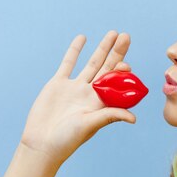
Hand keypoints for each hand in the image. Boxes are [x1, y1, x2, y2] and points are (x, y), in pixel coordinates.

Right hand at [20, 30, 135, 165]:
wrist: (42, 142)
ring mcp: (75, 87)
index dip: (123, 72)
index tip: (128, 63)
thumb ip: (110, 115)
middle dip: (116, 52)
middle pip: (107, 68)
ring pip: (92, 63)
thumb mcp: (91, 125)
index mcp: (101, 103)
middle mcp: (91, 93)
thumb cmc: (68, 138)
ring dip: (102, 48)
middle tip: (126, 36)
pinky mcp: (58, 84)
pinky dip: (74, 51)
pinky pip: (68, 64)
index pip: (117, 83)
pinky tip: (82, 38)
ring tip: (113, 33)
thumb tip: (134, 119)